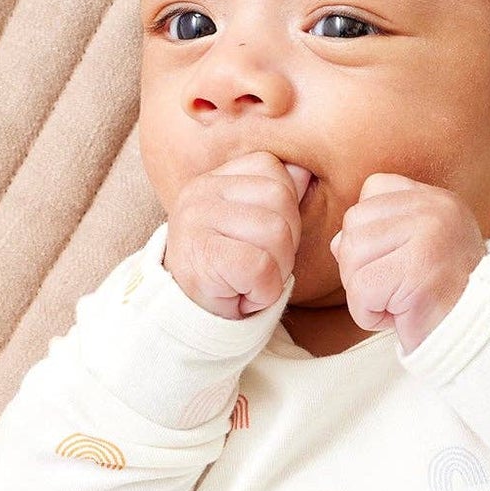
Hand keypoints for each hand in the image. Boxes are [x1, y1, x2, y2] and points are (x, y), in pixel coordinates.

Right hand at [162, 151, 311, 318]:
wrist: (186, 320)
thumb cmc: (224, 275)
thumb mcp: (250, 228)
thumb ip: (275, 197)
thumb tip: (304, 172)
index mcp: (214, 180)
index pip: (273, 170)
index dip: (284, 210)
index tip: (260, 241)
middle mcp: (200, 191)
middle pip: (282, 200)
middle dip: (286, 243)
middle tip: (258, 267)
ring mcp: (196, 221)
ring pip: (277, 233)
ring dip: (277, 269)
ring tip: (250, 281)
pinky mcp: (203, 255)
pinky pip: (262, 266)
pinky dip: (264, 291)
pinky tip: (244, 295)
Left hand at [330, 174, 484, 352]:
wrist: (481, 338)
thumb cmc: (442, 302)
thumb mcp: (415, 254)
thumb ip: (379, 235)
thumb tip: (337, 242)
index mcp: (437, 200)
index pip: (373, 188)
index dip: (370, 231)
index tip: (398, 262)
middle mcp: (435, 209)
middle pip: (354, 223)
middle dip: (360, 265)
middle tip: (395, 290)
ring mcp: (428, 236)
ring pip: (351, 255)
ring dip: (363, 292)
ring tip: (398, 303)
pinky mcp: (417, 270)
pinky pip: (360, 289)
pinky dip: (368, 314)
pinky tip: (399, 317)